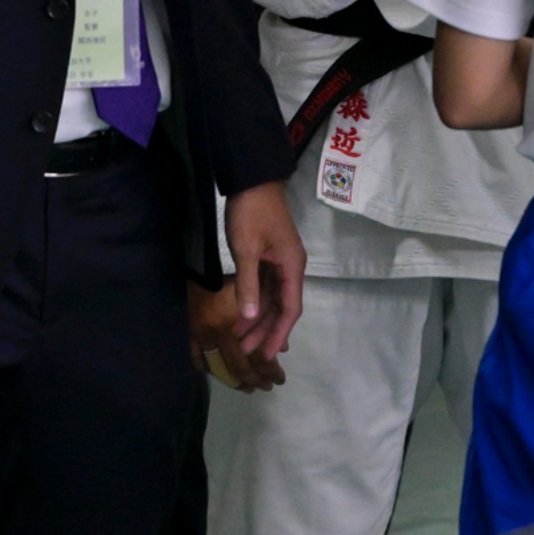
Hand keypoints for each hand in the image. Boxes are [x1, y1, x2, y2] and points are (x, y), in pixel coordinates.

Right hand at [187, 281, 284, 390]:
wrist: (191, 264)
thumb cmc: (225, 274)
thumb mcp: (252, 294)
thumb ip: (267, 320)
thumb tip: (283, 348)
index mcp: (231, 326)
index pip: (255, 358)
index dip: (270, 370)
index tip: (280, 378)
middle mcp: (214, 336)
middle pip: (239, 368)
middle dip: (256, 379)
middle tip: (267, 387)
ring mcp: (198, 337)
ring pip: (219, 368)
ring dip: (235, 379)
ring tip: (247, 386)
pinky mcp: (188, 334)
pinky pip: (198, 358)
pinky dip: (209, 368)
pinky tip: (218, 372)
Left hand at [224, 181, 305, 359]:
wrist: (251, 180)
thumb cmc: (251, 213)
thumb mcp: (247, 248)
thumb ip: (248, 283)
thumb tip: (249, 317)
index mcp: (292, 266)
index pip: (290, 309)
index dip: (279, 333)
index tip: (267, 355)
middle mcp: (290, 267)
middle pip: (281, 307)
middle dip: (265, 330)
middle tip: (245, 352)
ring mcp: (279, 262)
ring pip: (272, 299)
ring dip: (258, 319)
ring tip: (241, 340)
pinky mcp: (267, 257)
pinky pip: (264, 287)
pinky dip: (254, 302)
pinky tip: (243, 316)